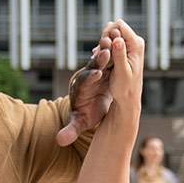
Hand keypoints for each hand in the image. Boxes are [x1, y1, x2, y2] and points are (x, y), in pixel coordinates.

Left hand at [55, 22, 118, 145]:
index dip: (90, 77)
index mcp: (81, 90)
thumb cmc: (84, 114)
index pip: (84, 81)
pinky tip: (124, 40)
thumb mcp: (78, 123)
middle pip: (92, 66)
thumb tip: (59, 142)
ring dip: (109, 50)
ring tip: (116, 40)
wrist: (91, 105)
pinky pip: (111, 57)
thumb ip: (70, 130)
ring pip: (103, 59)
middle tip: (105, 51)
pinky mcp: (106, 67)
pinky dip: (116, 51)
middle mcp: (88, 77)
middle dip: (99, 59)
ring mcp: (97, 70)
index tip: (96, 74)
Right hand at [103, 19, 145, 115]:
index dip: (107, 32)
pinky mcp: (125, 50)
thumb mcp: (121, 71)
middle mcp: (136, 42)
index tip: (102, 47)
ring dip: (103, 44)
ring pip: (112, 35)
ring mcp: (131, 46)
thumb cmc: (125, 88)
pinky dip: (105, 48)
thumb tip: (117, 39)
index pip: (119, 25)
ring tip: (98, 57)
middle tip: (99, 54)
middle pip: (115, 27)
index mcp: (136, 44)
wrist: (129, 98)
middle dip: (105, 38)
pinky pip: (112, 42)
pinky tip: (100, 58)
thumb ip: (119, 54)